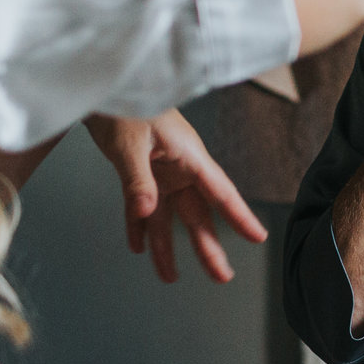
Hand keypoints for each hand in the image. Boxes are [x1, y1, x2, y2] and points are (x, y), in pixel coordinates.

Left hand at [85, 110, 266, 283]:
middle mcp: (179, 168)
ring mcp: (161, 172)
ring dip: (167, 247)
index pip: (220, 192)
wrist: (105, 86)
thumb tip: (145, 212)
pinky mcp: (141, 173)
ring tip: (170, 276)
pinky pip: (141, 207)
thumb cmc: (125, 104)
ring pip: (168, 217)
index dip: (240, 216)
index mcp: (189, 156)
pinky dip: (138, 226)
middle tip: (221, 276)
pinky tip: (138, 246)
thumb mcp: (130, 143)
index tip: (258, 237)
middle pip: (197, 214)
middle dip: (208, 247)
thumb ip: (137, 180)